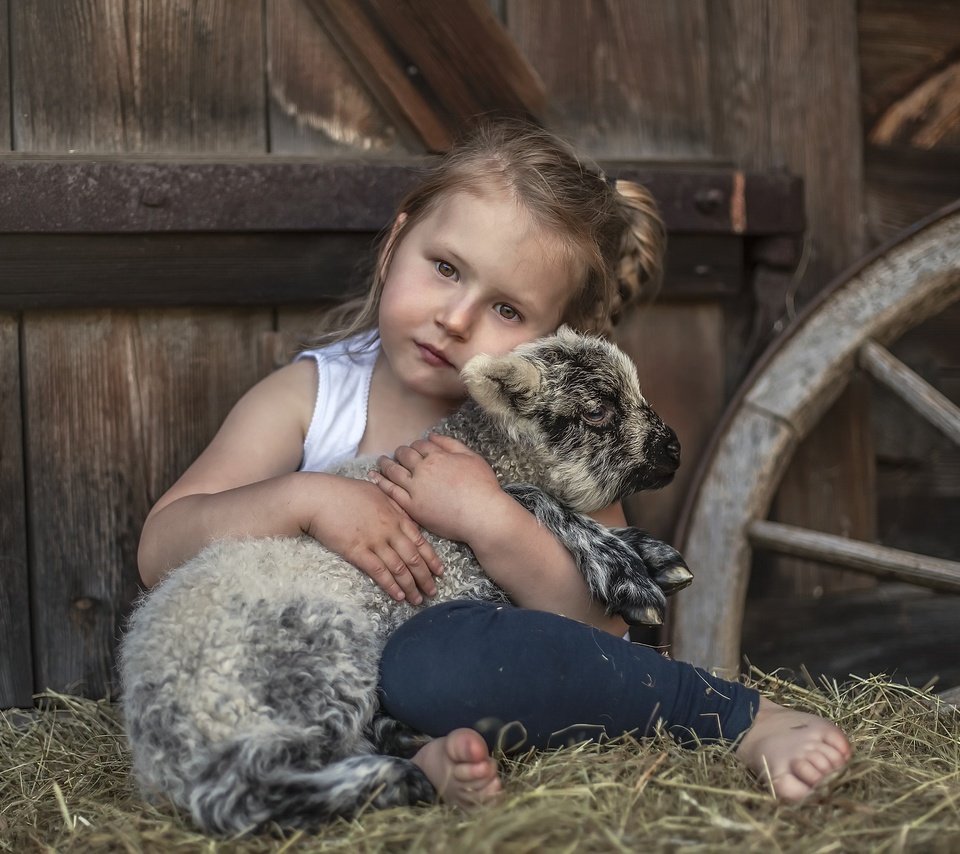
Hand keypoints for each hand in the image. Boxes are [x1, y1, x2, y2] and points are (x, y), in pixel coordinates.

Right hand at [302, 475, 442, 603]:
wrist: (318, 497)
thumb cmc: (344, 492)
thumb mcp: (376, 491)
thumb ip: (393, 503)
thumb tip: (404, 513)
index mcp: (396, 515)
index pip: (420, 540)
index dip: (432, 558)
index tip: (440, 572)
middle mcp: (390, 529)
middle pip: (414, 557)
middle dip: (425, 577)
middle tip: (433, 592)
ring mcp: (374, 541)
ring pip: (399, 567)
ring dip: (410, 586)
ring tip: (418, 599)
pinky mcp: (357, 551)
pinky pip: (379, 572)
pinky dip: (391, 585)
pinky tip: (398, 596)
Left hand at [370, 434, 506, 544]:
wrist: (481, 515)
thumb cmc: (482, 487)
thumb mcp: (472, 457)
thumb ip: (451, 444)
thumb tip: (432, 436)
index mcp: (438, 456)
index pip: (420, 445)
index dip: (417, 446)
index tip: (416, 449)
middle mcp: (423, 469)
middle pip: (405, 455)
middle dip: (401, 453)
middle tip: (397, 454)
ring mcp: (415, 489)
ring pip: (394, 471)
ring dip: (386, 464)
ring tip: (381, 462)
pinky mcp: (412, 507)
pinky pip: (391, 491)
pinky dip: (380, 482)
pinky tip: (373, 477)